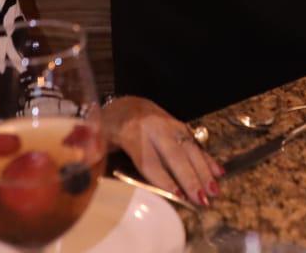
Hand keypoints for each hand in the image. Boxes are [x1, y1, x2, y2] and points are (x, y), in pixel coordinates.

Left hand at [101, 96, 222, 205]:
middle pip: (175, 156)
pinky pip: (196, 144)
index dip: (163, 178)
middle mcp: (155, 128)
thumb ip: (94, 151)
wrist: (127, 105)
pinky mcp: (180, 127)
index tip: (175, 194)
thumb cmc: (111, 128)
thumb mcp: (98, 138)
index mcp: (133, 133)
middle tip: (203, 199)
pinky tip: (218, 172)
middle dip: (190, 178)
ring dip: (204, 171)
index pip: (150, 160)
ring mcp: (170, 126)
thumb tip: (87, 163)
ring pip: (190, 149)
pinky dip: (208, 159)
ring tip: (215, 190)